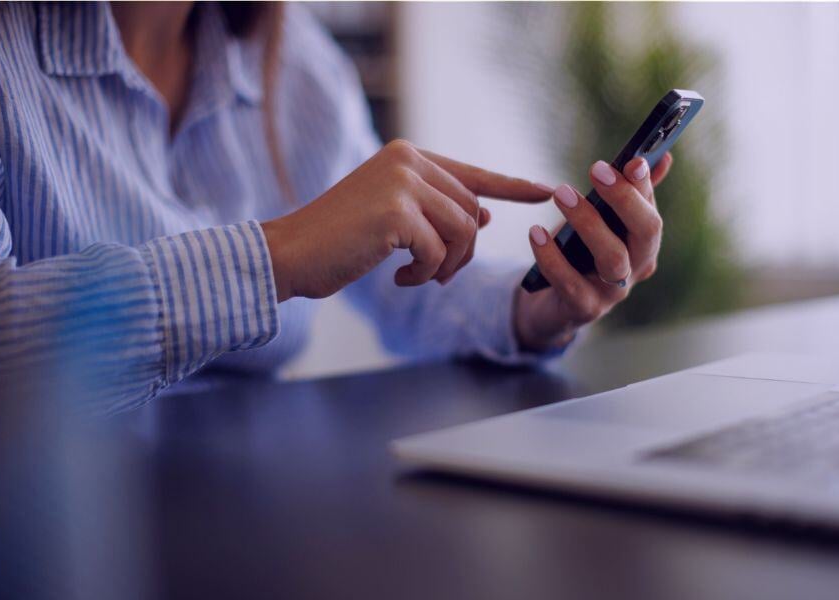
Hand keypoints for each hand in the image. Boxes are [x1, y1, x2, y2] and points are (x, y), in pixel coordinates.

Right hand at [261, 140, 551, 300]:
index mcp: (408, 156)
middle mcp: (407, 160)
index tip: (547, 191)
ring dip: (445, 267)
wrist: (291, 253)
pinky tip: (399, 279)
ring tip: (417, 276)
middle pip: (469, 212)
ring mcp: (402, 183)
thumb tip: (482, 213)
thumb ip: (436, 209)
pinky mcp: (396, 212)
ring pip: (461, 233)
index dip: (512, 186)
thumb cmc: (339, 240)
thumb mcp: (394, 218)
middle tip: (434, 274)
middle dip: (461, 253)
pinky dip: (424, 275)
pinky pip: (439, 253)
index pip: (472, 173)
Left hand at [514, 153, 672, 351]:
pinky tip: (535, 232)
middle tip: (596, 169)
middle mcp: (638, 267)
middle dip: (624, 198)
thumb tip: (662, 158)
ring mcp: (614, 291)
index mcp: (644, 242)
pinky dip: (551, 256)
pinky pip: (569, 282)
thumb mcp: (602, 222)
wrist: (552, 306)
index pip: (652, 207)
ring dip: (588, 222)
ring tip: (561, 193)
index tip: (632, 160)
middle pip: (646, 232)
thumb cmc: (579, 256)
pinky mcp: (585, 308)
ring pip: (613, 257)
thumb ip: (628, 192)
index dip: (644, 184)